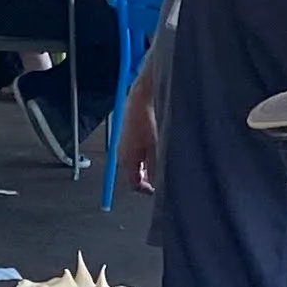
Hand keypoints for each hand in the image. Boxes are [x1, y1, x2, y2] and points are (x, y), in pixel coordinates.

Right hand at [114, 80, 157, 198]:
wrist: (142, 97)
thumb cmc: (147, 119)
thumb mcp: (157, 147)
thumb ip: (155, 168)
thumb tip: (158, 183)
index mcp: (126, 159)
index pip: (134, 184)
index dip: (148, 189)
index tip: (160, 189)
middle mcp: (122, 154)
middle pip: (135, 175)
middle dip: (150, 177)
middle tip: (165, 174)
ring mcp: (124, 144)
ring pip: (137, 163)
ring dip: (150, 165)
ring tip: (163, 158)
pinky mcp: (128, 136)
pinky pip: (138, 152)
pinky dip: (148, 154)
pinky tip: (158, 146)